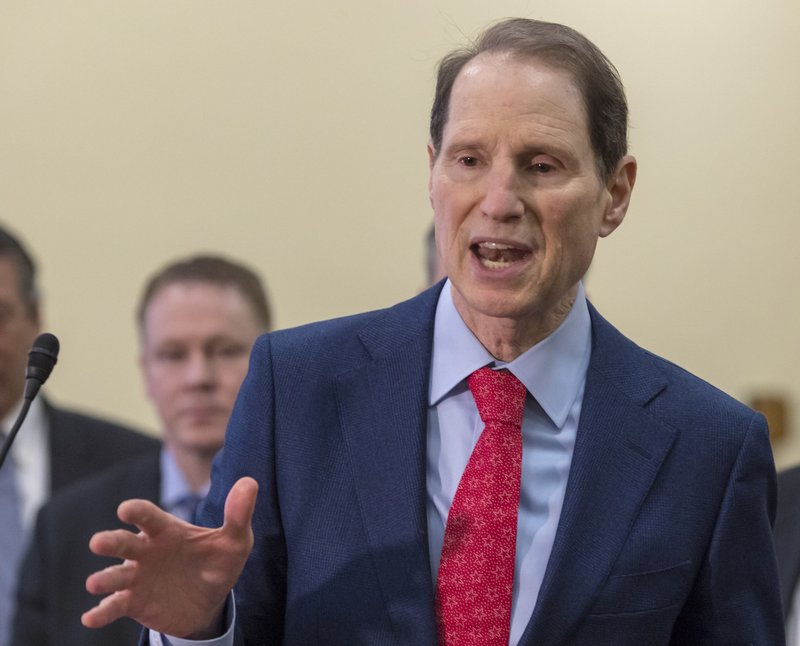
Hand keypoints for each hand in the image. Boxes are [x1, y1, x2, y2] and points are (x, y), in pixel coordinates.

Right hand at [81, 476, 257, 637]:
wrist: (209, 602)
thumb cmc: (217, 563)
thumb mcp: (234, 542)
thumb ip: (239, 515)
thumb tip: (250, 482)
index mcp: (167, 530)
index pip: (149, 516)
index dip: (137, 511)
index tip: (126, 509)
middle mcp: (146, 550)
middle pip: (124, 542)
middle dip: (110, 541)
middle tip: (98, 543)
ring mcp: (137, 576)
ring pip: (115, 575)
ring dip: (103, 578)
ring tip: (94, 583)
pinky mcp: (133, 602)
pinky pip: (114, 606)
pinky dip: (101, 612)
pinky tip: (91, 618)